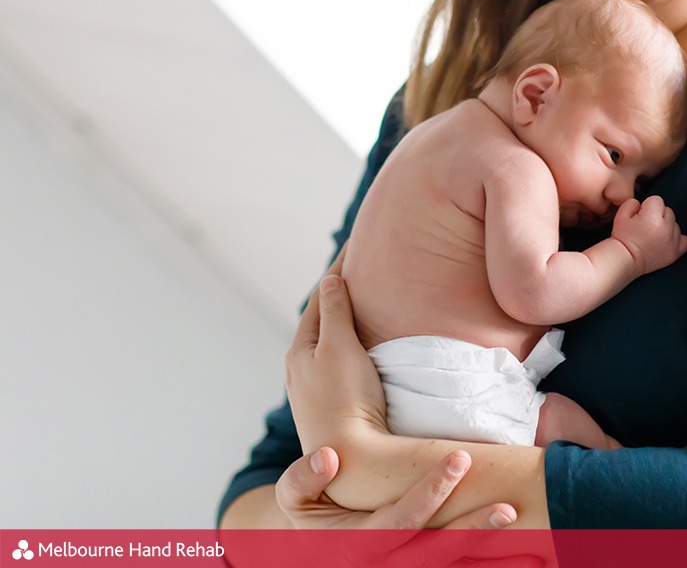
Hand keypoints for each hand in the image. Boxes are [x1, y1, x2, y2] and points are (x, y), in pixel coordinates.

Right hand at [275, 447, 536, 566]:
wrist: (314, 556)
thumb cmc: (312, 518)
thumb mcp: (295, 497)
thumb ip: (304, 478)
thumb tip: (329, 456)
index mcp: (356, 546)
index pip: (400, 520)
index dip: (430, 492)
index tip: (459, 459)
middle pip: (435, 555)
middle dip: (472, 531)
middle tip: (508, 507)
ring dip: (492, 563)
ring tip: (532, 548)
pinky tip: (527, 563)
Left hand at [285, 247, 387, 453]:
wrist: (351, 459)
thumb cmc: (345, 399)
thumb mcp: (339, 347)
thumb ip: (334, 311)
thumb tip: (330, 279)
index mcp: (300, 349)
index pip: (320, 298)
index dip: (337, 271)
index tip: (355, 246)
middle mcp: (301, 368)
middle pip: (322, 319)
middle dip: (338, 293)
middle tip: (361, 269)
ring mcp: (316, 387)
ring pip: (331, 341)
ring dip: (345, 318)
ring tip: (366, 301)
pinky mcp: (333, 403)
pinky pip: (340, 359)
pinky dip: (351, 341)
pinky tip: (367, 344)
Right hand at [610, 196, 686, 275]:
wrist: (625, 259)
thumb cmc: (622, 238)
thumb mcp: (621, 215)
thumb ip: (633, 203)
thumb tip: (642, 204)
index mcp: (652, 217)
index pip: (656, 200)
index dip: (646, 206)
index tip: (639, 215)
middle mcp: (666, 228)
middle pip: (668, 210)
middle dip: (658, 215)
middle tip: (645, 226)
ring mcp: (673, 241)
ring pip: (675, 224)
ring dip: (667, 226)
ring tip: (653, 235)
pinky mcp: (676, 252)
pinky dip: (679, 239)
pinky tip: (669, 240)